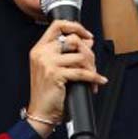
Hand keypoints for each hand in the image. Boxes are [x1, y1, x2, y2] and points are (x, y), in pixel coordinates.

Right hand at [26, 20, 106, 137]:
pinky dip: (94, 77)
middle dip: (88, 52)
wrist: (40, 112)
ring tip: (93, 75)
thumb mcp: (53, 69)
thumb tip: (88, 42)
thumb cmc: (46, 92)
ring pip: (80, 56)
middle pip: (73, 40)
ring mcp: (48, 63)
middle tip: (92, 63)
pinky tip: (98, 80)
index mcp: (39, 49)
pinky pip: (82, 72)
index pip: (58, 26)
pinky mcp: (55, 74)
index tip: (87, 35)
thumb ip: (68, 54)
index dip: (75, 27)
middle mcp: (42, 53)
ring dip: (91, 67)